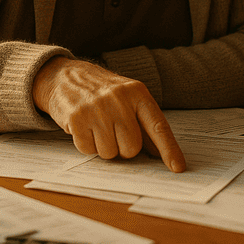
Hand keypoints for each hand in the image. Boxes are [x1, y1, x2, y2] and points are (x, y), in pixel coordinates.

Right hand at [32, 56, 185, 172]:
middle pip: (131, 148)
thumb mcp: (128, 99)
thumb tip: (159, 154)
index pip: (158, 126)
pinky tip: (84, 127)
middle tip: (112, 130)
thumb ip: (144, 125)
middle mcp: (119, 99)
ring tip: (96, 126)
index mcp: (137, 93)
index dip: (169, 149)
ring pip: (110, 153)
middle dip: (122, 147)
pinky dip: (86, 144)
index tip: (178, 167)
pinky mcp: (77, 118)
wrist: (65, 76)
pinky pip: (88, 149)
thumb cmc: (102, 92)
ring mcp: (97, 108)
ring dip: (103, 146)